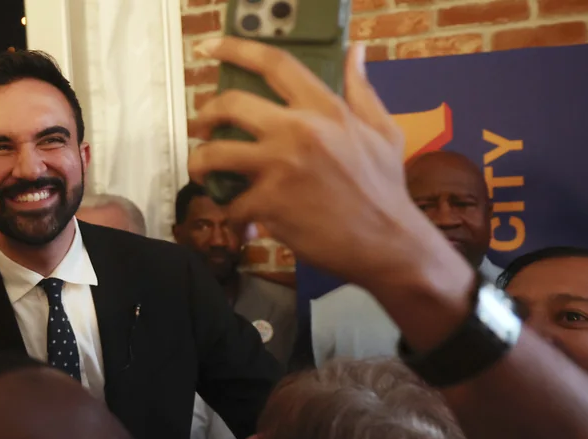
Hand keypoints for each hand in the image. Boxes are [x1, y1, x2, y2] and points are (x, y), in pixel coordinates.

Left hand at [187, 38, 461, 293]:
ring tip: (202, 172)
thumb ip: (362, 90)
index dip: (236, 49)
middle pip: (230, 104)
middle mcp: (299, 131)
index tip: (212, 48)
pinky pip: (231, 204)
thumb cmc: (386, 189)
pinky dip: (232, 216)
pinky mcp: (269, 204)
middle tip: (202, 126)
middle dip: (206, 114)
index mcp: (325, 109)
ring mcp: (280, 167)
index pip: (275, 65)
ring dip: (199, 163)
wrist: (388, 242)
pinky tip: (242, 223)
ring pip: (215, 154)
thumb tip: (357, 52)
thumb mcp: (382, 130)